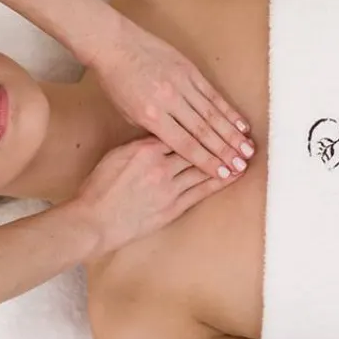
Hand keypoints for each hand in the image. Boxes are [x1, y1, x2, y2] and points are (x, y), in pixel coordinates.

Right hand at [70, 137, 235, 258]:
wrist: (95, 220)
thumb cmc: (99, 188)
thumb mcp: (116, 156)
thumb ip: (139, 144)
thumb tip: (158, 135)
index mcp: (144, 149)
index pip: (178, 131)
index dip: (197, 125)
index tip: (212, 117)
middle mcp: (161, 165)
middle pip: (195, 147)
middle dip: (218, 140)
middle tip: (239, 134)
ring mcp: (168, 187)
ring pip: (202, 168)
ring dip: (224, 159)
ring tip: (243, 152)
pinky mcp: (173, 207)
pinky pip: (201, 191)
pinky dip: (218, 181)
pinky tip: (232, 174)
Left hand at [90, 19, 253, 180]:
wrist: (115, 44)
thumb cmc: (117, 81)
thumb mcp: (128, 113)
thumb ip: (154, 130)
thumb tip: (179, 143)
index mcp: (151, 115)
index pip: (184, 144)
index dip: (206, 160)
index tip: (223, 173)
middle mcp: (169, 100)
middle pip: (203, 131)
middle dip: (225, 151)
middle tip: (243, 166)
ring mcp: (182, 83)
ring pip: (212, 113)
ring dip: (232, 133)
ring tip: (247, 149)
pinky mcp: (189, 70)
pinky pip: (213, 94)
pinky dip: (228, 110)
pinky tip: (240, 123)